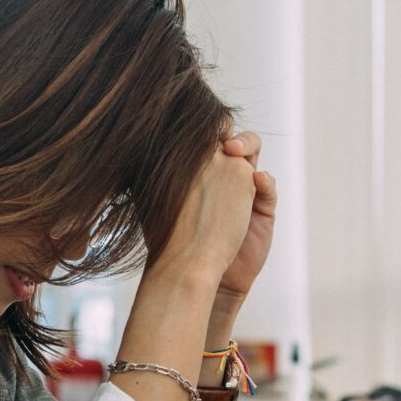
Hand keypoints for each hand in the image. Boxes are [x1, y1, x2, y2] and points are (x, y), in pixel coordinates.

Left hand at [156, 132, 260, 288]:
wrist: (196, 274)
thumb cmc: (173, 237)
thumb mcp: (160, 198)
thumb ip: (158, 172)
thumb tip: (132, 141)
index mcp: (199, 165)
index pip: (207, 134)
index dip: (206, 127)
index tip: (195, 128)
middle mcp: (223, 171)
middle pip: (233, 137)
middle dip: (229, 133)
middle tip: (222, 141)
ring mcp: (244, 187)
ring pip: (253, 153)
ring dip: (247, 145)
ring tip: (234, 151)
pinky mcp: (262, 206)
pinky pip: (268, 186)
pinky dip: (265, 181)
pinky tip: (256, 181)